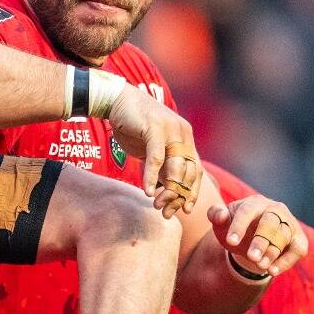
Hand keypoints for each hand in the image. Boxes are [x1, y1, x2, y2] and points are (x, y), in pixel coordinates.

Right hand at [107, 83, 200, 218]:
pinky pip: (156, 158)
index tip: (186, 210)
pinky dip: (153, 177)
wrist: (118, 101)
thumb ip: (162, 165)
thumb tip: (167, 189)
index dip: (192, 191)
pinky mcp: (154, 128)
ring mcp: (170, 130)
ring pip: (175, 166)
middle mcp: (183, 133)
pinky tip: (148, 192)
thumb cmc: (134, 126)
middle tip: (168, 212)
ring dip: (167, 190)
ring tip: (157, 205)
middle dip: (179, 195)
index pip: (196, 170)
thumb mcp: (152, 149)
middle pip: (188, 171)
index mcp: (186, 139)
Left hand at [208, 194, 306, 277]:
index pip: (247, 211)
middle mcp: (275, 210)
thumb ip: (216, 215)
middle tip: (252, 257)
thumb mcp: (222, 222)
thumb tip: (220, 214)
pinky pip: (297, 250)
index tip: (230, 242)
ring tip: (260, 266)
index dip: (239, 226)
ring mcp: (289, 224)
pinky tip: (272, 272)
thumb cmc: (235, 227)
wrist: (251, 239)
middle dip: (261, 241)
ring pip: (283, 237)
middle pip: (270, 223)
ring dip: (272, 253)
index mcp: (255, 203)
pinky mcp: (298, 240)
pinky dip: (286, 262)